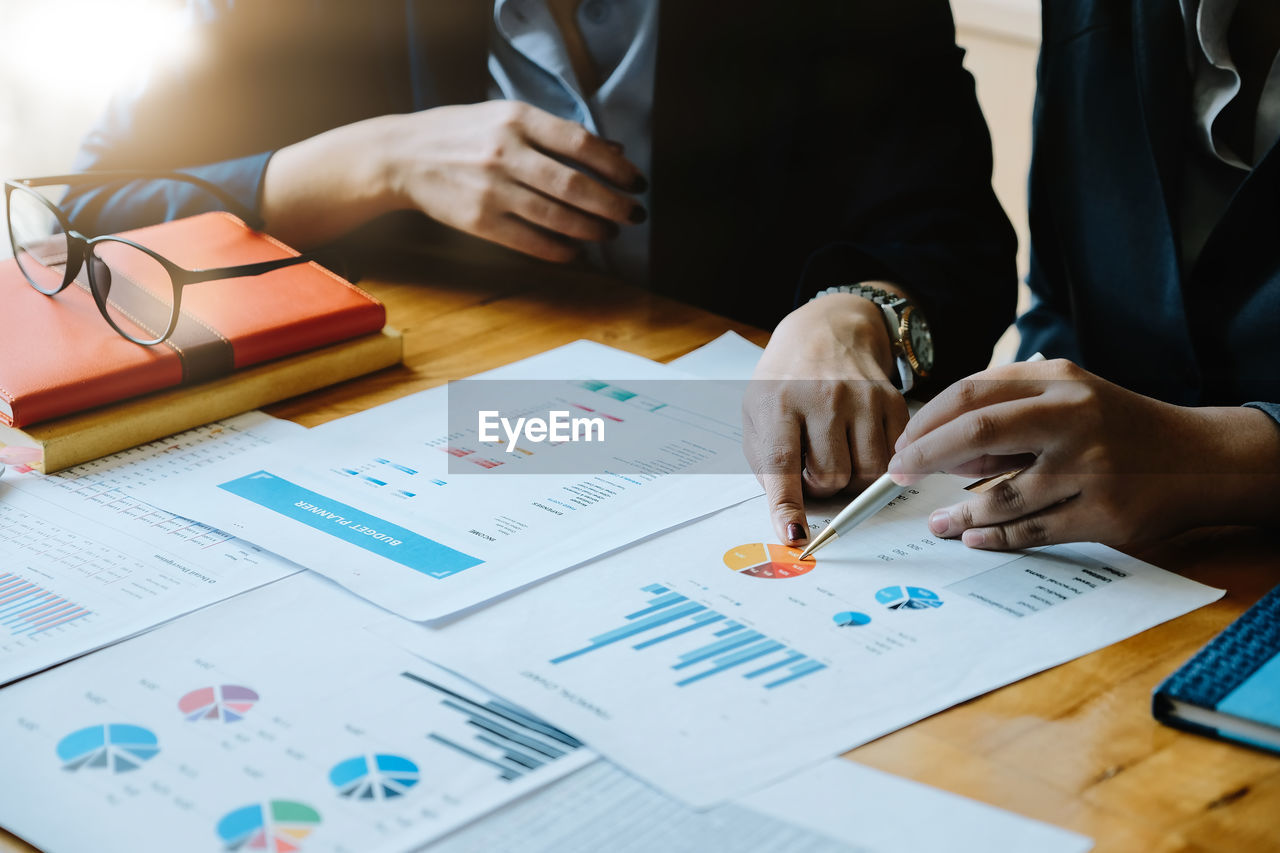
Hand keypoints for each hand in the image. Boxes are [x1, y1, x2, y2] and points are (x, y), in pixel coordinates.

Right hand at [263, 101, 645, 258]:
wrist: (402, 156)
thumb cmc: (462, 133)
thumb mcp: (506, 116)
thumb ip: (556, 132)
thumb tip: (612, 149)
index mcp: (516, 118)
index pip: (580, 143)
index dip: (616, 167)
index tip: (637, 182)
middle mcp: (505, 152)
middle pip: (574, 185)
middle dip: (613, 204)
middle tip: (635, 215)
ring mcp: (491, 189)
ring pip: (556, 216)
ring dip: (592, 230)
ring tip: (609, 233)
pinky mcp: (479, 221)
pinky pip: (530, 241)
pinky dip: (559, 249)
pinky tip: (575, 250)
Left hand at [743, 291, 908, 546]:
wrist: (825, 332)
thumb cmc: (784, 384)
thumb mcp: (757, 415)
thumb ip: (768, 464)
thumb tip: (791, 516)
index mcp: (779, 401)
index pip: (782, 463)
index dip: (787, 506)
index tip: (794, 537)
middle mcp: (823, 396)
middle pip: (831, 477)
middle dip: (819, 485)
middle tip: (811, 463)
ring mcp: (862, 397)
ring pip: (865, 474)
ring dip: (849, 478)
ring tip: (835, 454)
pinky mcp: (892, 401)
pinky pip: (890, 458)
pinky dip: (874, 463)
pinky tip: (857, 441)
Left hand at [887, 358, 1279, 548]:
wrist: (1200, 459)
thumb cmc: (1117, 426)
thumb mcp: (1067, 399)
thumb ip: (1007, 413)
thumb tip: (937, 446)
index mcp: (1058, 381)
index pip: (972, 394)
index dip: (926, 423)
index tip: (902, 446)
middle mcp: (1073, 417)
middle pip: (978, 431)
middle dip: (926, 456)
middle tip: (899, 476)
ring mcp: (1090, 466)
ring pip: (1001, 493)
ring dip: (959, 513)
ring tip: (938, 523)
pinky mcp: (1104, 513)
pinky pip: (1031, 530)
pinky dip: (994, 537)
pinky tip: (974, 537)